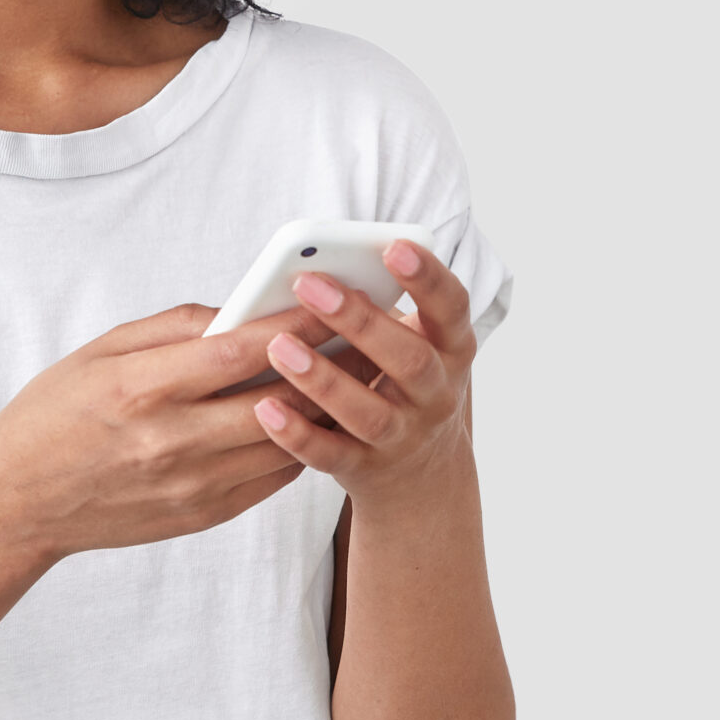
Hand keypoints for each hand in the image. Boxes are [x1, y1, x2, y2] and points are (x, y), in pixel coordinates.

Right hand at [0, 303, 352, 565]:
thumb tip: (242, 307)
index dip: (298, 322)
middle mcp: (171, 440)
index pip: (241, 349)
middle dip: (333, 364)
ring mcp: (190, 485)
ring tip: (363, 373)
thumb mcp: (103, 350)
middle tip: (376, 334)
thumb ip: (176, 326)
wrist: (16, 502)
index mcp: (142, 388)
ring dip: (330, 407)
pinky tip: (322, 418)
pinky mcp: (201, 515)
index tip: (340, 296)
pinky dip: (302, 445)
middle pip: (278, 399)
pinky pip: (272, 478)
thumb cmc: (56, 413)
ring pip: (287, 443)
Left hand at [249, 237, 478, 508]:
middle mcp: (435, 395)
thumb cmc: (404, 382)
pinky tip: (266, 409)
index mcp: (451, 350)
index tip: (393, 247)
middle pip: (409, 360)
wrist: (421, 472)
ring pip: (368, 413)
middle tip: (310, 284)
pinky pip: (331, 455)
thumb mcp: (415, 342)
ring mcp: (403, 436)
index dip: (428, 278)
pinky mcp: (365, 469)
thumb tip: (318, 269)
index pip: (452, 308)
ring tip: (278, 346)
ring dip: (323, 380)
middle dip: (360, 321)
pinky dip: (298, 435)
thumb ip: (381, 309)